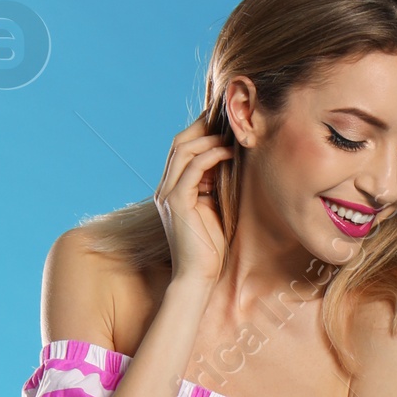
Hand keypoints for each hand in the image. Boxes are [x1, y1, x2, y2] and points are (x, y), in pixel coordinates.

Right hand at [154, 114, 231, 289]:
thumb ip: (214, 186)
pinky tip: (228, 153)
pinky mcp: (177, 204)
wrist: (196, 278)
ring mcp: (168, 195)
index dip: (200, 132)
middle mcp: (165, 189)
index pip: (182, 150)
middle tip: (226, 118)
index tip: (222, 122)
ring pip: (183, 152)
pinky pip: (192, 170)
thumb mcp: (213, 210)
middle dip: (202, 127)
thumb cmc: (208, 249)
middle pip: (179, 143)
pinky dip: (210, 156)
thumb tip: (229, 163)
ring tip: (231, 135)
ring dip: (208, 139)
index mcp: (172, 190)